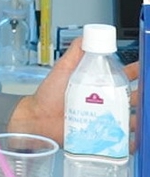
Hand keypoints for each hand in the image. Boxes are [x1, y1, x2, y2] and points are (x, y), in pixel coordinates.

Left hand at [8, 38, 139, 146]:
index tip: (144, 69)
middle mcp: (102, 102)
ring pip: (128, 118)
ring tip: (141, 117)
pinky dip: (130, 141)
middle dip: (141, 96)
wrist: (37, 119)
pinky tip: (136, 140)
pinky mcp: (99, 135)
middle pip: (129, 98)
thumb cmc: (48, 95)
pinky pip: (119, 139)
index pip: (121, 76)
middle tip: (145, 95)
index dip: (135, 73)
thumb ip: (76, 53)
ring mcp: (102, 118)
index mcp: (96, 85)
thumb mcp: (63, 69)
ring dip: (138, 118)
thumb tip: (87, 35)